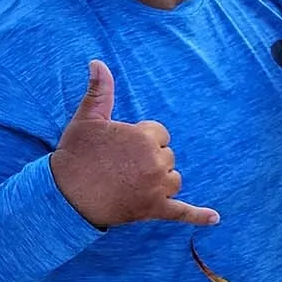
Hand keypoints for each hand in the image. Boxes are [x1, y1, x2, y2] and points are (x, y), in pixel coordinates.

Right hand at [49, 61, 219, 229]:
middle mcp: (156, 162)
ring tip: (132, 183)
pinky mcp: (154, 210)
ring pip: (173, 180)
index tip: (120, 148)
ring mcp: (157, 188)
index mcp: (145, 137)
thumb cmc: (76, 154)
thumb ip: (99, 90)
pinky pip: (182, 212)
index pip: (160, 134)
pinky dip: (199, 216)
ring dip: (160, 181)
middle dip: (149, 160)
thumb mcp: (87, 118)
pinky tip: (215, 219)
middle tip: (119, 167)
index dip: (142, 140)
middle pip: (167, 156)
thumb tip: (98, 62)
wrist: (66, 195)